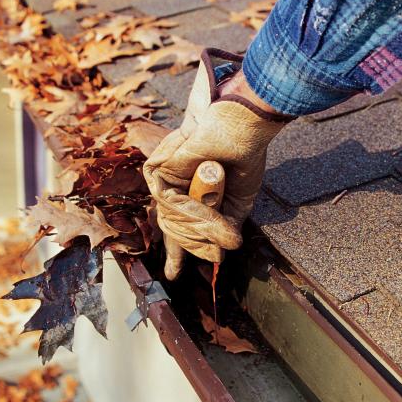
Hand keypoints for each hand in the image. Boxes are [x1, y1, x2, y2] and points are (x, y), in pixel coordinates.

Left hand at [143, 49, 289, 279]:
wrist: (237, 126)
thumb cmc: (243, 155)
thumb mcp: (240, 200)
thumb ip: (227, 224)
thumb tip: (224, 250)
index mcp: (196, 197)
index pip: (181, 228)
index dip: (177, 253)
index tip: (172, 275)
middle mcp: (179, 191)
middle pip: (173, 231)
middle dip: (191, 247)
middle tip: (213, 254)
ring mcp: (167, 181)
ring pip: (173, 221)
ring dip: (203, 222)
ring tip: (225, 217)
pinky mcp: (158, 171)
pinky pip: (169, 203)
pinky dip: (192, 206)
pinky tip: (208, 194)